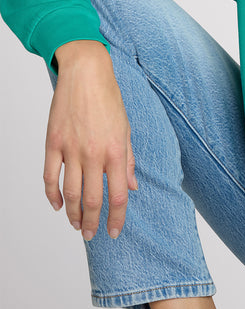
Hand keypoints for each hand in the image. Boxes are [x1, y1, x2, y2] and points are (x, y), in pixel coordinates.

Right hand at [43, 41, 136, 240]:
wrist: (86, 74)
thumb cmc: (109, 98)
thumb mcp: (127, 128)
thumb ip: (128, 160)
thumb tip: (131, 186)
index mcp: (116, 151)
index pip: (118, 196)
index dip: (116, 219)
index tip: (113, 232)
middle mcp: (94, 153)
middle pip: (91, 200)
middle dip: (92, 223)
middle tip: (90, 235)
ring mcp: (72, 149)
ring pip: (69, 193)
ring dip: (72, 214)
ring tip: (75, 224)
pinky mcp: (53, 143)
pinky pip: (50, 176)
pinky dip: (51, 195)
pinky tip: (56, 204)